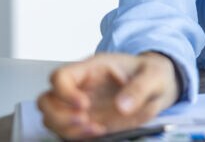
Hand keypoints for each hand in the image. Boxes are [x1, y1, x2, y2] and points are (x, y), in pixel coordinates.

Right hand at [37, 52, 181, 139]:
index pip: (60, 77)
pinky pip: (68, 131)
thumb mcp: (153, 75)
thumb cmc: (152, 73)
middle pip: (46, 100)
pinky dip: (77, 136)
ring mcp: (81, 106)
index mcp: (91, 69)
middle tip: (84, 120)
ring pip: (52, 118)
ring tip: (94, 129)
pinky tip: (99, 132)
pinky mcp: (87, 121)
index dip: (64, 93)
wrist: (159, 85)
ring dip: (66, 128)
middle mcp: (80, 87)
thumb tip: (121, 107)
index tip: (84, 104)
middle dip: (58, 114)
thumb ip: (139, 88)